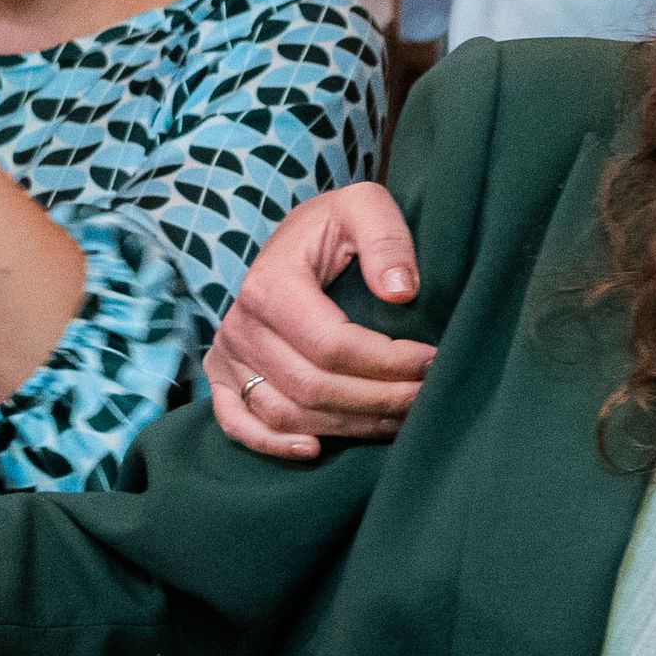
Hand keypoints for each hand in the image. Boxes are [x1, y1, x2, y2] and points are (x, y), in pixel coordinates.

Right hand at [204, 184, 435, 460]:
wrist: (295, 241)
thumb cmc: (333, 227)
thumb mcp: (364, 206)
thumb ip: (385, 238)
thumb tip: (401, 292)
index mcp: (270, 284)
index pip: (331, 345)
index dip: (386, 362)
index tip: (431, 361)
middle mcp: (241, 325)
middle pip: (313, 387)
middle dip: (379, 399)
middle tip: (426, 397)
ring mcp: (228, 356)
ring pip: (287, 414)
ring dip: (348, 426)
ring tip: (397, 420)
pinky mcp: (224, 378)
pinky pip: (238, 425)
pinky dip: (273, 444)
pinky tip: (316, 449)